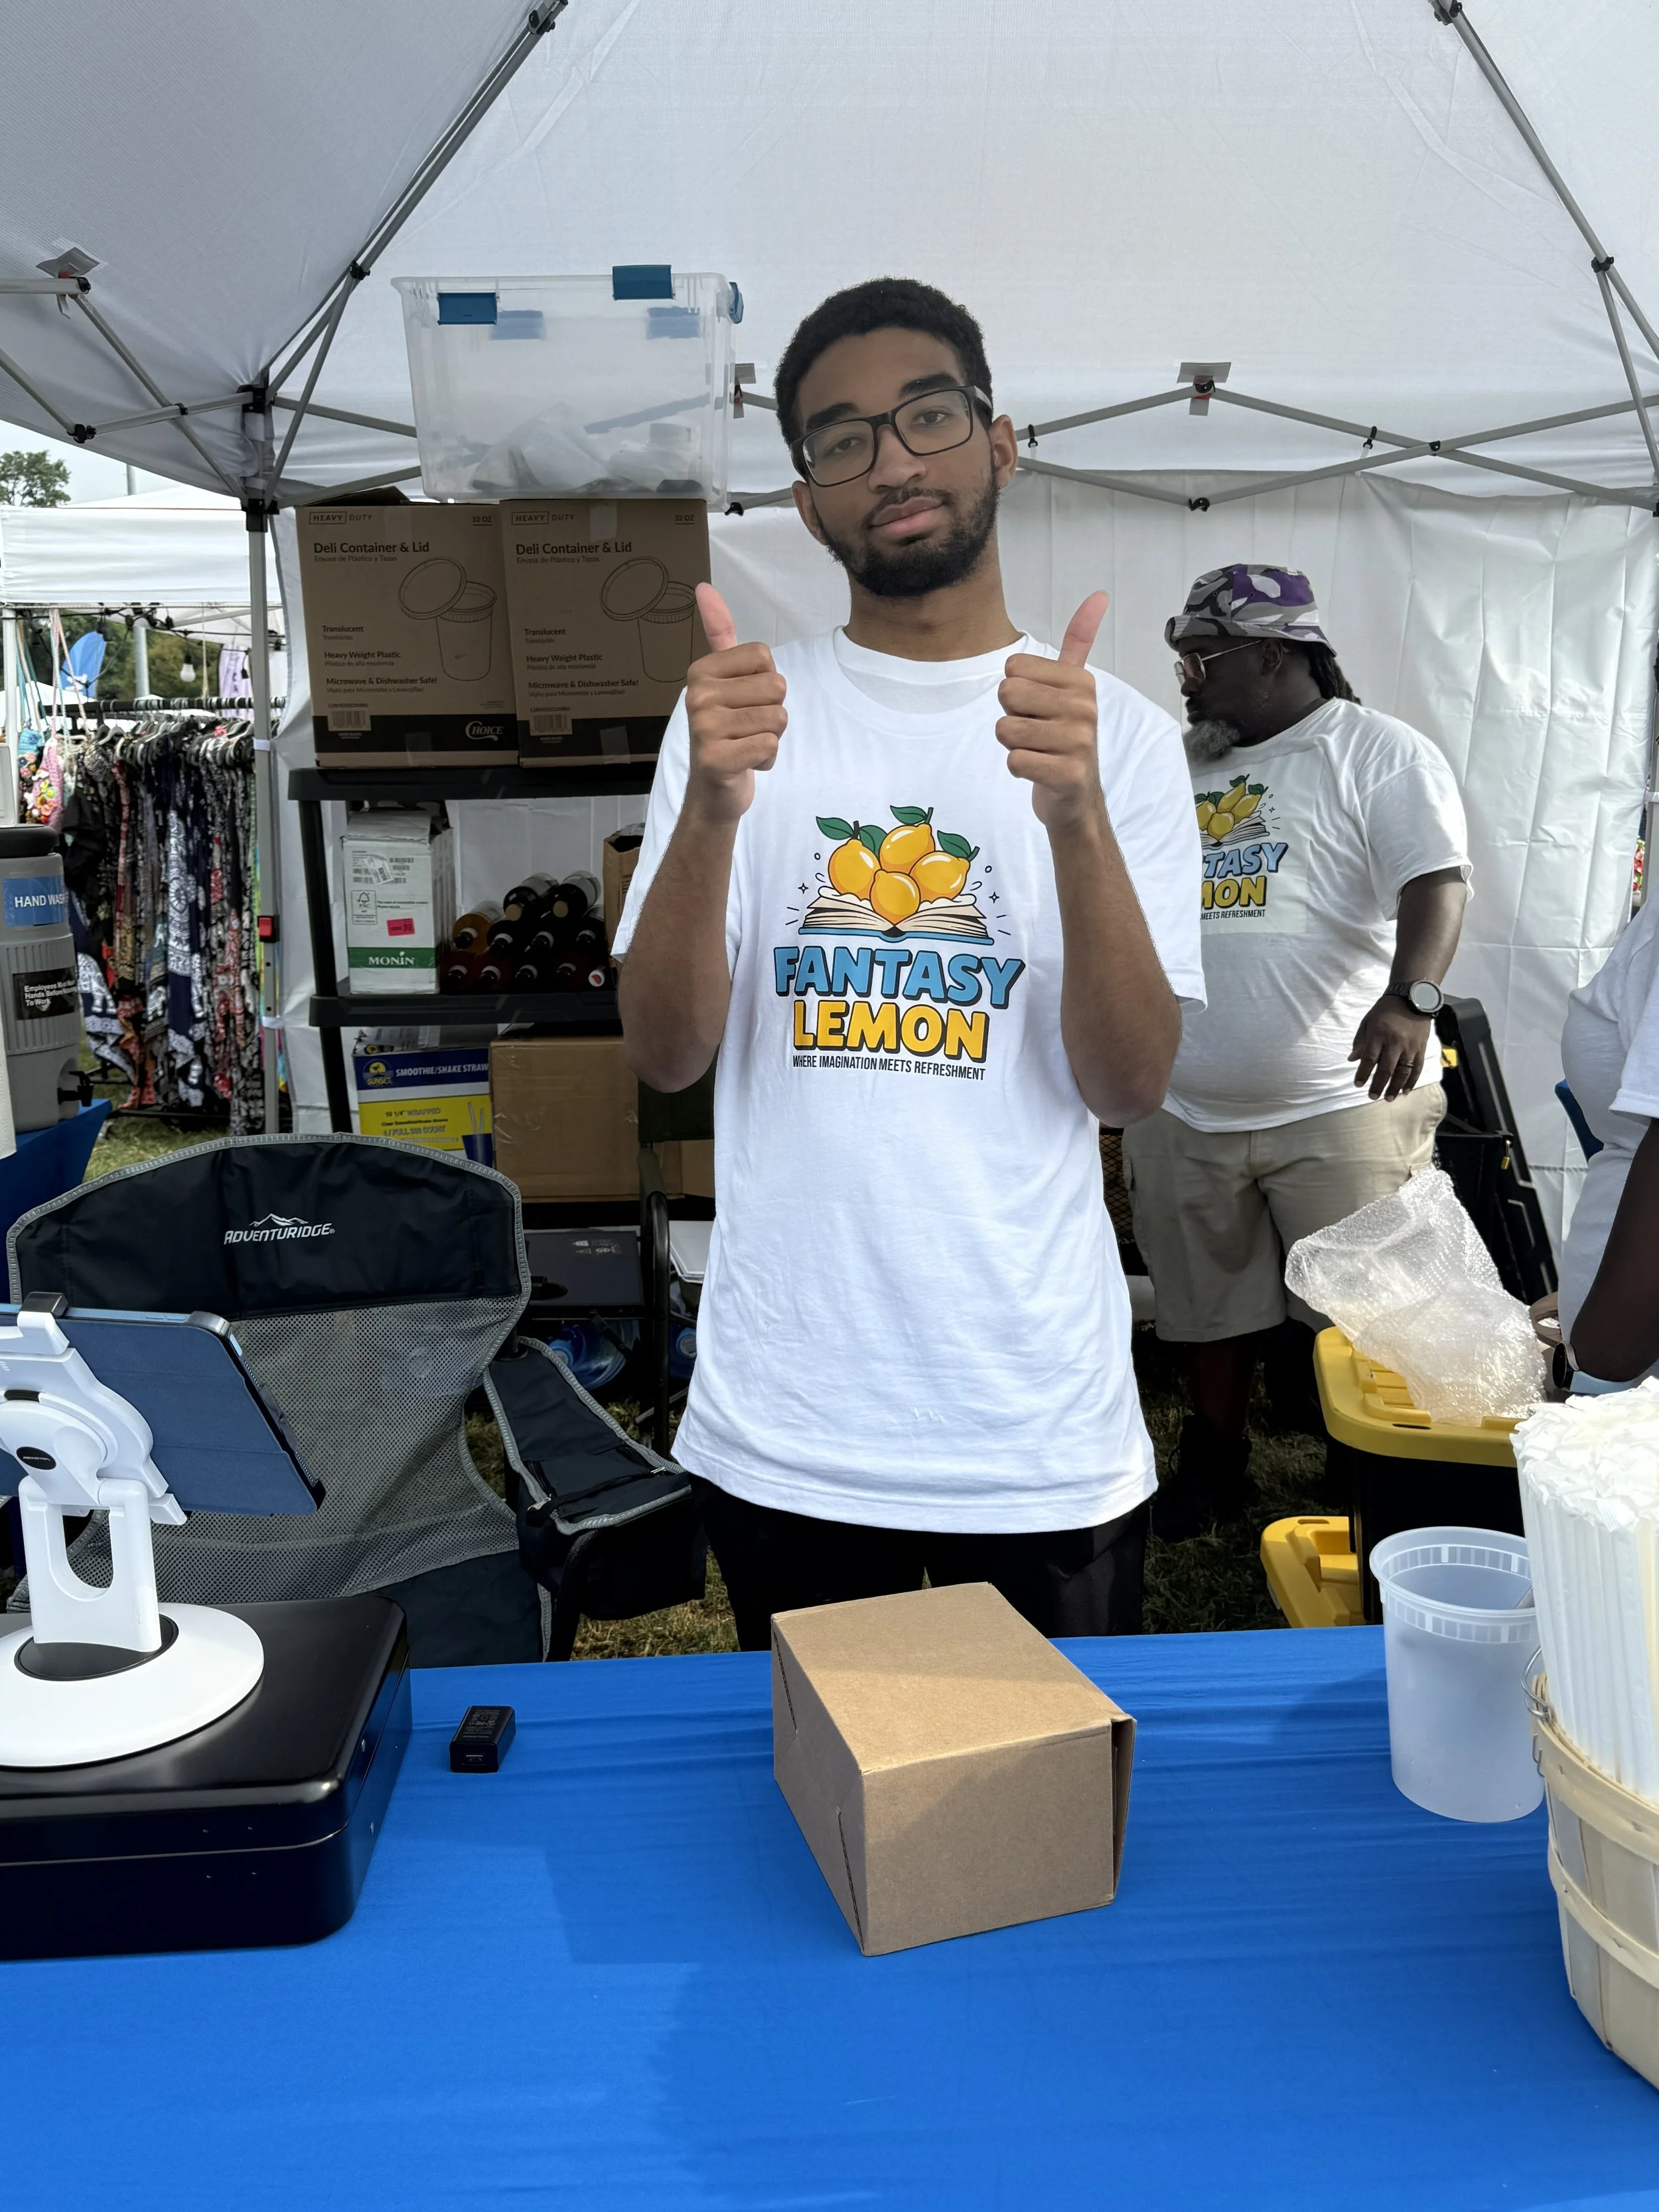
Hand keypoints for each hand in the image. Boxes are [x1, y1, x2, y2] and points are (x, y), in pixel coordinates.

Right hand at [683, 584, 786, 826]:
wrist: (713, 792)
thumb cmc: (726, 733)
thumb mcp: (723, 680)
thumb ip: (718, 634)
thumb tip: (704, 587)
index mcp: (701, 672)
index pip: (765, 658)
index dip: (767, 684)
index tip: (744, 703)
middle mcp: (698, 695)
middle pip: (776, 687)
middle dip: (773, 712)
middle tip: (747, 729)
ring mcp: (704, 727)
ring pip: (777, 718)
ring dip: (772, 738)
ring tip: (746, 746)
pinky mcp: (715, 758)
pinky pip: (769, 745)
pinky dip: (767, 759)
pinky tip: (746, 764)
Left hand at [996, 592, 1109, 830]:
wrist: (1076, 799)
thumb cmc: (1064, 740)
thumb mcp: (1073, 688)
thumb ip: (1079, 643)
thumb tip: (1097, 596)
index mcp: (1081, 682)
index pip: (1012, 669)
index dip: (1016, 693)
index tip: (1039, 710)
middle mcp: (1084, 708)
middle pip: (1006, 694)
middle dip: (1011, 717)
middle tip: (1035, 733)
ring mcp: (1079, 742)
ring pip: (1006, 729)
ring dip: (1013, 745)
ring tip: (1038, 751)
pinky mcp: (1068, 774)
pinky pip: (1015, 761)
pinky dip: (1018, 769)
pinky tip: (1039, 771)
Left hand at [1349, 996, 1431, 1099]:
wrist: (1413, 998)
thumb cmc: (1386, 1010)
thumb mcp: (1368, 1021)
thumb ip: (1360, 1041)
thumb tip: (1352, 1060)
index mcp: (1379, 1035)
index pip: (1369, 1059)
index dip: (1363, 1073)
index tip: (1357, 1085)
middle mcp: (1395, 1042)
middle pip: (1386, 1069)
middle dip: (1378, 1085)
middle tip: (1372, 1097)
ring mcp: (1410, 1047)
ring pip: (1403, 1072)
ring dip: (1395, 1087)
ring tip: (1388, 1098)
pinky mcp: (1421, 1048)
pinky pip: (1416, 1068)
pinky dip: (1411, 1081)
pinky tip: (1405, 1091)